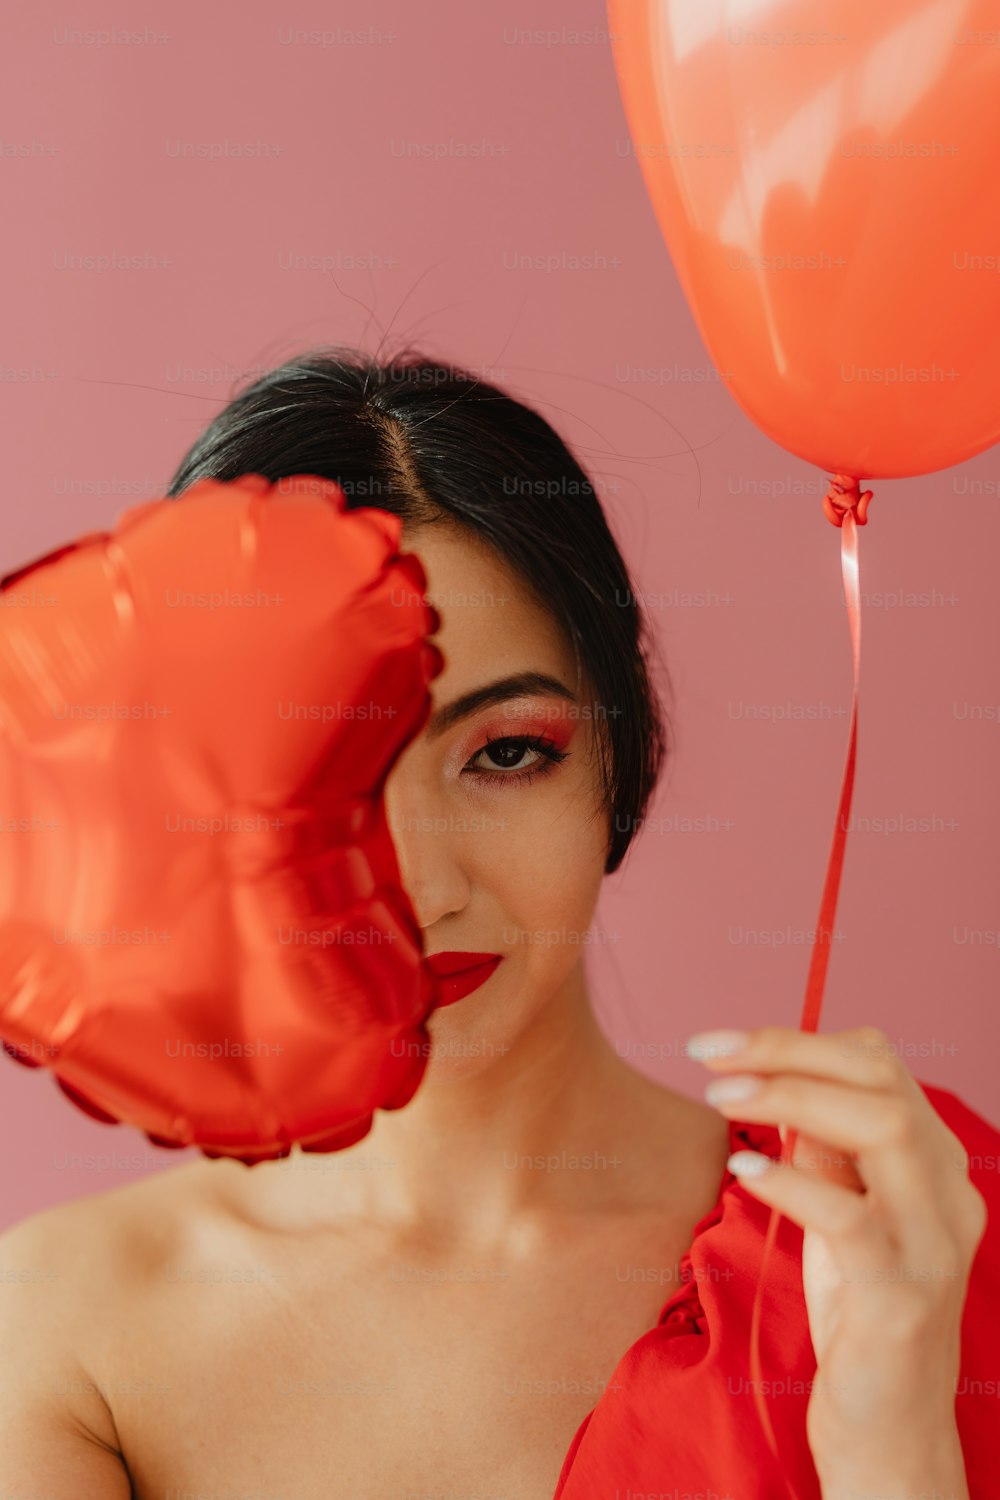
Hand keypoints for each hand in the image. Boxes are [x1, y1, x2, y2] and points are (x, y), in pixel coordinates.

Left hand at [686, 1024, 986, 1495]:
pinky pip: (852, 1219)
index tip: (723, 1043)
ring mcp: (933, 1243)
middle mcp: (949, 1192)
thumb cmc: (856, 1307)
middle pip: (882, 1082)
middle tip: (708, 1054)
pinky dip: (793, 1182)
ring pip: (884, 1129)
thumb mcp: (836, 1208)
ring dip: (791, 1098)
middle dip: (788, 1052)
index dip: (798, 1040)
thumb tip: (769, 1076)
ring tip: (720, 1097)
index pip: (879, 1063)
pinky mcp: (901, 1297)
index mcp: (935, 1162)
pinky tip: (742, 1169)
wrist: (888, 1426)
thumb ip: (819, 1146)